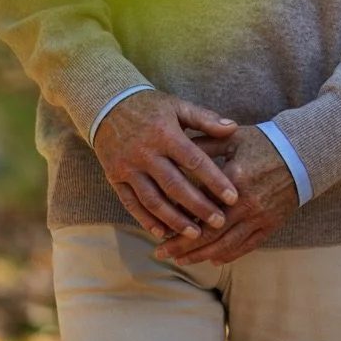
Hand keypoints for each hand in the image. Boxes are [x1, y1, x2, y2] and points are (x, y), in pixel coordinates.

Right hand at [92, 89, 239, 241]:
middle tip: (219, 222)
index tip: (233, 197)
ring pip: (153, 200)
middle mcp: (145, 153)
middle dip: (198, 207)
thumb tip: (233, 128)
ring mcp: (128, 168)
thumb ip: (205, 118)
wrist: (107, 106)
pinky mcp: (114, 178)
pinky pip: (131, 203)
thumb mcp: (177, 106)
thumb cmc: (149, 107)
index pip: (194, 161)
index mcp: (164, 134)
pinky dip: (146, 220)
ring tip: (195, 234)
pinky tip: (162, 232)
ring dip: (174, 220)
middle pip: (175, 186)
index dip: (214, 180)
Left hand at [156, 126, 299, 266]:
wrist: (303, 153)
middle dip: (183, 247)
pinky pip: (247, 246)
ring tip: (181, 261)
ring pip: (226, 245)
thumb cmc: (265, 142)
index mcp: (234, 179)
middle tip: (162, 254)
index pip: (200, 207)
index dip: (178, 221)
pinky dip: (228, 255)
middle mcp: (246, 203)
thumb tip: (175, 151)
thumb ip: (204, 145)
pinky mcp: (271, 224)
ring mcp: (260, 217)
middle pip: (209, 234)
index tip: (158, 228)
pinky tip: (213, 259)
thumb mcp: (233, 138)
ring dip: (201, 255)